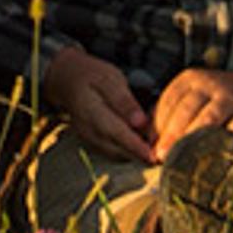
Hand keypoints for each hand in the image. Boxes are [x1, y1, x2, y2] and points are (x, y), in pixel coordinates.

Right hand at [46, 46, 154, 161]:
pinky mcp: (93, 142)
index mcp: (92, 112)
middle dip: (142, 154)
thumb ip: (124, 101)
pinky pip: (113, 152)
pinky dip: (128, 149)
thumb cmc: (91, 76)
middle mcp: (89, 131)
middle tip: (164, 150)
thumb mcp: (109, 79)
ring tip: (154, 142)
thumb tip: (140, 122)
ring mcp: (90, 139)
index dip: (138, 148)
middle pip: (120, 150)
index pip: (118, 134)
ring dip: (136, 153)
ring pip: (118, 154)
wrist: (67, 80)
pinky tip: (140, 140)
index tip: (154, 157)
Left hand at [151, 66, 232, 150]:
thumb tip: (147, 144)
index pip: (169, 100)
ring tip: (182, 157)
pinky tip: (213, 156)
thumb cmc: (212, 99)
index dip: (157, 124)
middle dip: (172, 133)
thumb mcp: (190, 97)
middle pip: (186, 108)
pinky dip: (223, 142)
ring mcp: (228, 98)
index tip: (149, 146)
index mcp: (189, 79)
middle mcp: (208, 84)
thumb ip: (168, 114)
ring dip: (193, 138)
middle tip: (161, 155)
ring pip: (209, 117)